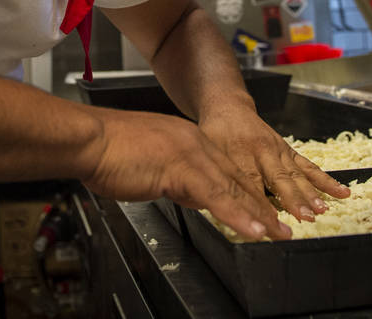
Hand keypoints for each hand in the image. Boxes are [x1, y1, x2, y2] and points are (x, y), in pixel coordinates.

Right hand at [80, 106, 290, 240]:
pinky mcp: (182, 168)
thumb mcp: (151, 165)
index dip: (245, 192)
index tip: (261, 209)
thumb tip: (192, 198)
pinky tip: (253, 229)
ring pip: (232, 188)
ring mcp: (191, 154)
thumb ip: (175, 178)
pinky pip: (217, 196)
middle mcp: (195, 142)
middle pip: (236, 179)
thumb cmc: (108, 151)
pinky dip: (238, 215)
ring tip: (276, 232)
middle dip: (260, 204)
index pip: (224, 170)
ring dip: (258, 213)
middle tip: (280, 224)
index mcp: (187, 139)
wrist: (90, 140)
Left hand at [198, 100, 349, 222]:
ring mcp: (279, 150)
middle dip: (292, 200)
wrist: (229, 108)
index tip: (269, 226)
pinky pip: (310, 166)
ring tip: (322, 210)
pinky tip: (342, 192)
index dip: (260, 206)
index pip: (251, 185)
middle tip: (304, 218)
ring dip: (311, 193)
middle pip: (278, 179)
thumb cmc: (215, 135)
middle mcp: (262, 152)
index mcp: (239, 154)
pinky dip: (326, 180)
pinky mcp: (289, 151)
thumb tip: (219, 209)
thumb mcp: (207, 153)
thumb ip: (217, 178)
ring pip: (296, 174)